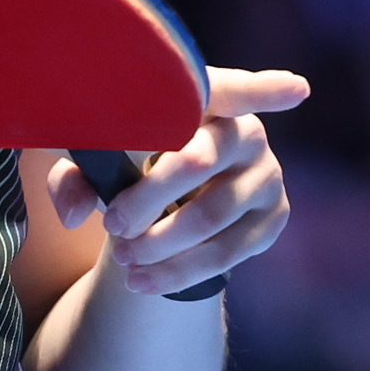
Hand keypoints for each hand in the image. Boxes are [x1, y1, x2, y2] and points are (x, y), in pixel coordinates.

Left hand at [50, 68, 310, 298]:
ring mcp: (267, 175)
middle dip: (149, 197)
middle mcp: (245, 131)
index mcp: (206, 99)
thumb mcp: (94, 162)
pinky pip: (225, 253)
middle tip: (114, 225)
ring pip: (209, 216)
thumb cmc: (128, 163)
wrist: (162, 205)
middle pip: (196, 159)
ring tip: (122, 258)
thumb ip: (76, 177)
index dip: (264, 88)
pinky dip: (178, 273)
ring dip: (160, 244)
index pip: (232, 88)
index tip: (296, 90)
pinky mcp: (274, 218)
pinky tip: (143, 282)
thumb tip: (73, 212)